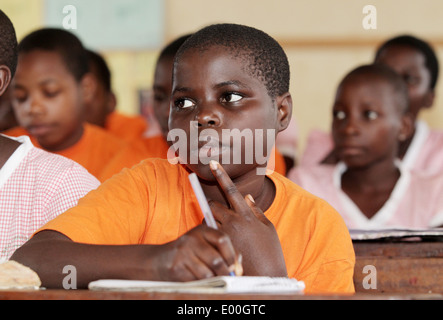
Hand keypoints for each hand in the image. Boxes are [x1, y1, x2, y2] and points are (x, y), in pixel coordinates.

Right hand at [157, 224, 238, 280]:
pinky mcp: (175, 268)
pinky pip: (196, 281)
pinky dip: (200, 284)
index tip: (234, 266)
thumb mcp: (205, 245)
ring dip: (212, 280)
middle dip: (225, 272)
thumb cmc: (188, 253)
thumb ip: (224, 252)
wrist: (158, 260)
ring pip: (207, 274)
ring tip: (210, 278)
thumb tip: (238, 268)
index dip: (231, 255)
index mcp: (201, 231)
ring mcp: (182, 253)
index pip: (222, 239)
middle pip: (216, 260)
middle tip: (226, 277)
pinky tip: (197, 279)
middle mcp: (191, 239)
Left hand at [208, 160, 286, 276]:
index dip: (222, 175)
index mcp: (247, 214)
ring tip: (223, 233)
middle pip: (213, 205)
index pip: (232, 190)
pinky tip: (219, 242)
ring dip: (211, 222)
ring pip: (208, 220)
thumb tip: (247, 197)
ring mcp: (225, 234)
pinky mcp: (219, 245)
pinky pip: (209, 235)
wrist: (266, 274)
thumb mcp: (268, 228)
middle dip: (213, 208)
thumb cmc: (269, 251)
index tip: (213, 163)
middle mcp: (234, 222)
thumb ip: (256, 210)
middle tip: (220, 216)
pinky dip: (212, 235)